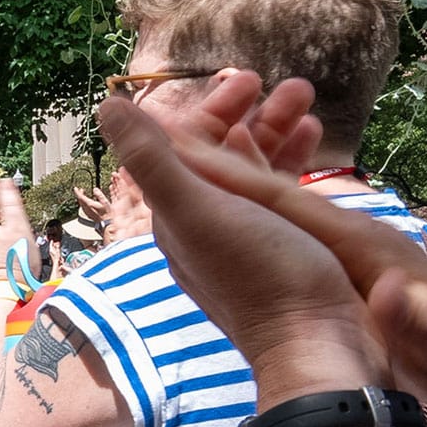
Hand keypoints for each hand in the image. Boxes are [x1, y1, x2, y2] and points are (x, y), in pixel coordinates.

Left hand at [72, 185, 112, 219]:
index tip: (75, 188)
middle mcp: (87, 209)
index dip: (77, 192)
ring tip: (83, 194)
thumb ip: (99, 195)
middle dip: (79, 194)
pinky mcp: (89, 215)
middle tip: (80, 190)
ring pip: (81, 204)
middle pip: (80, 200)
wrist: (106, 223)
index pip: (80, 197)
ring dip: (81, 199)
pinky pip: (83, 207)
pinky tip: (86, 202)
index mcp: (89, 204)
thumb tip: (95, 189)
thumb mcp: (105, 202)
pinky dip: (83, 203)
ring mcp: (87, 212)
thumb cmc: (107, 213)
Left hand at [109, 74, 426, 424]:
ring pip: (255, 173)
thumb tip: (106, 106)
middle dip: (254, 116)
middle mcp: (206, 227)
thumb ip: (153, 161)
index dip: (212, 108)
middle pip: (223, 155)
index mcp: (179, 216)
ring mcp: (247, 242)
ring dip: (278, 135)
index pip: (185, 146)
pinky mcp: (284, 255)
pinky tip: (321, 151)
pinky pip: (283, 199)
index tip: (249, 78)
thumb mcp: (199, 212)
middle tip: (296, 87)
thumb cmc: (261, 276)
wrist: (319, 347)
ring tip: (312, 107)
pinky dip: (296, 167)